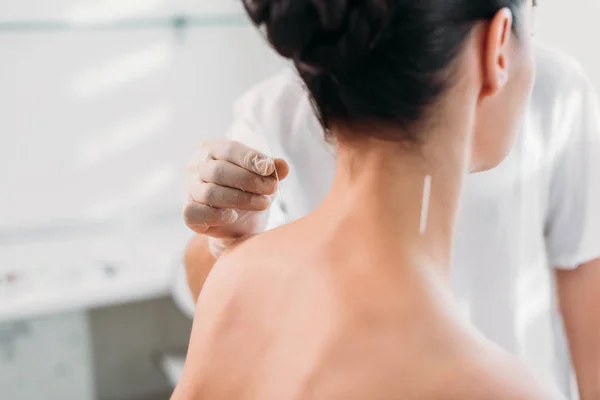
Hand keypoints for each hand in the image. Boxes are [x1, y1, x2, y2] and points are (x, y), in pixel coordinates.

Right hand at [184, 139, 288, 255]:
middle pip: (219, 171)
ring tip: (263, 203)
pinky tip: (233, 216)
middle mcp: (196, 166)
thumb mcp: (264, 177)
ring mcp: (190, 189)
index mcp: (212, 149)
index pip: (229, 149)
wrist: (240, 223)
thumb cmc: (249, 190)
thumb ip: (272, 170)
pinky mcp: (189, 213)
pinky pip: (195, 213)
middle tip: (271, 189)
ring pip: (209, 193)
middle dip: (248, 180)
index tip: (269, 169)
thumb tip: (283, 166)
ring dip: (240, 199)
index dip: (250, 158)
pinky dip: (216, 215)